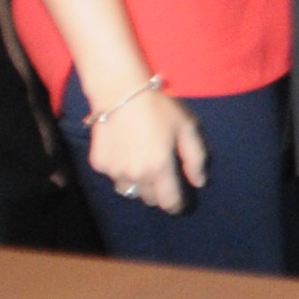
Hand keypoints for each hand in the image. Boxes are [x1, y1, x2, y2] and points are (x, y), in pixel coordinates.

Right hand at [84, 84, 208, 217]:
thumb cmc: (159, 109)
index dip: (177, 205)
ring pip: (130, 191)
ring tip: (144, 165)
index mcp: (159, 168)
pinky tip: (126, 152)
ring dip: (139, 185)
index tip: (181, 203)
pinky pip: (114, 176)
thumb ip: (196, 159)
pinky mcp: (99, 164)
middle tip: (163, 176)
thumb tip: (199, 183)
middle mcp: (135, 175)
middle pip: (149, 199)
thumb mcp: (187, 129)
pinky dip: (122, 171)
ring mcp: (114, 171)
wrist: (120, 92)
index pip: (169, 202)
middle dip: (159, 193)